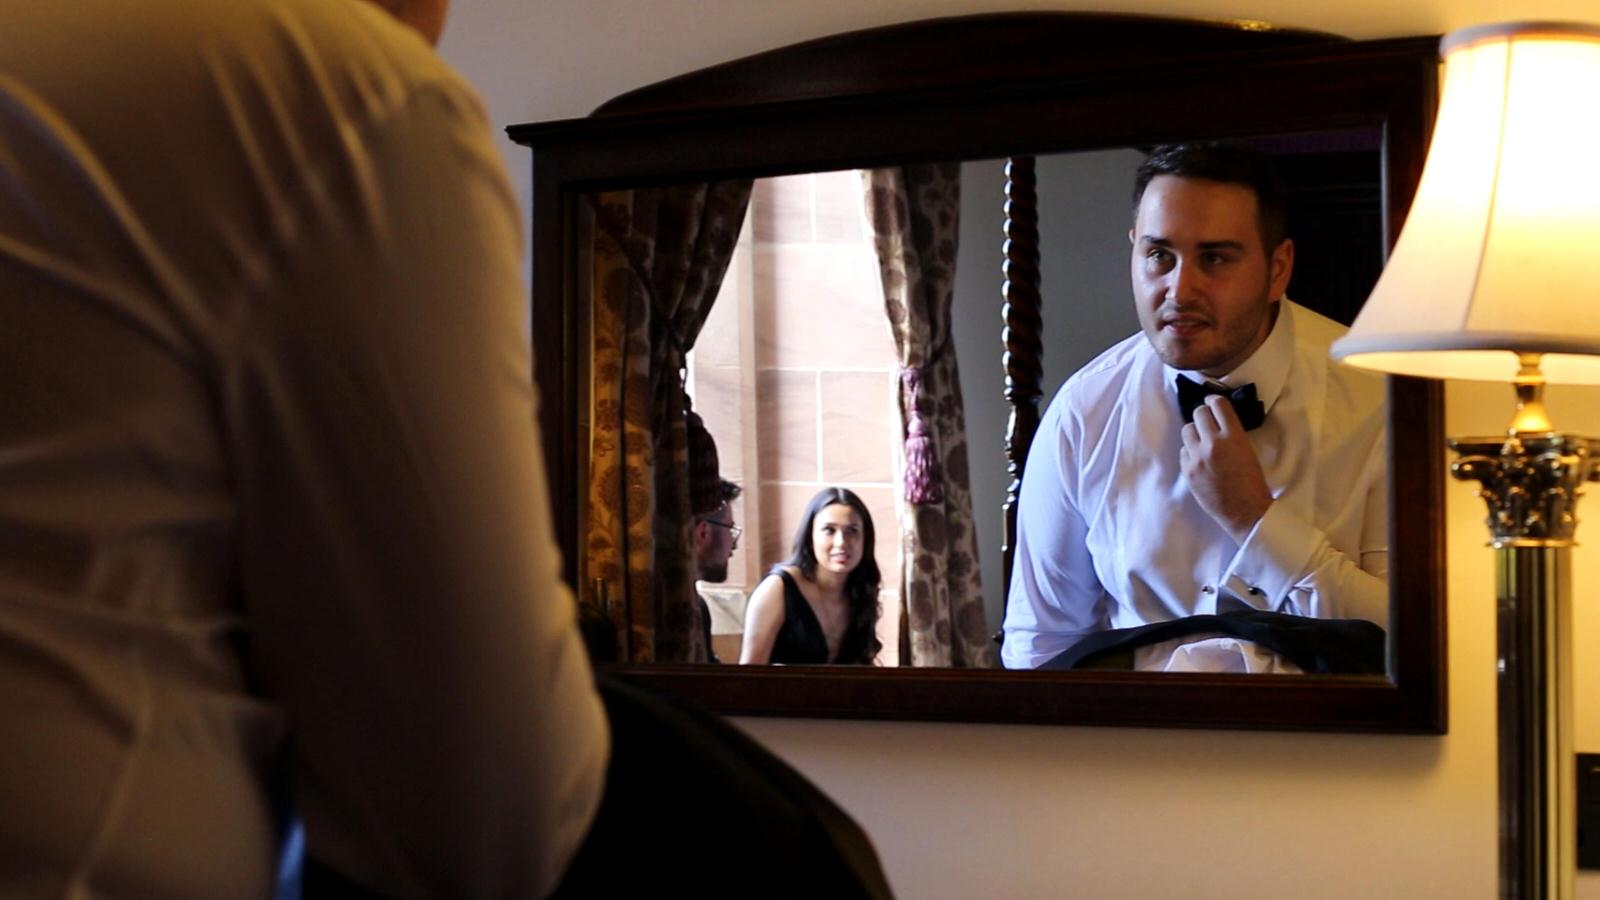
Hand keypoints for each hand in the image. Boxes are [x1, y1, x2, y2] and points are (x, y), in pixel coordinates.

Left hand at [1179, 394, 1272, 541]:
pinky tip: (1200, 459)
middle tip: (1208, 422)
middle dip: (1204, 415)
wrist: (1245, 511)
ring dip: (1195, 432)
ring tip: (1203, 441)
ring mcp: (1197, 457)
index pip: (1218, 405)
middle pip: (1198, 413)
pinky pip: (1183, 450)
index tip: (1212, 402)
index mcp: (1233, 436)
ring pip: (1187, 429)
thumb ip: (1231, 433)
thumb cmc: (1252, 482)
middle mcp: (1213, 443)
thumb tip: (1218, 420)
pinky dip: (1190, 451)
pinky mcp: (1187, 470)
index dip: (1214, 401)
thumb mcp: (1248, 450)